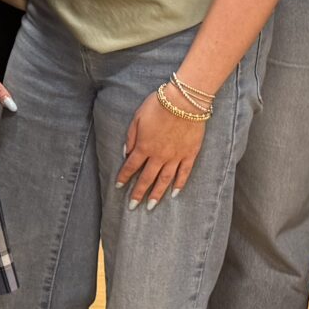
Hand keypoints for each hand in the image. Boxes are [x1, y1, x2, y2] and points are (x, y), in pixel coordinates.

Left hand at [115, 87, 202, 205]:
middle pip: (147, 178)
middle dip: (138, 193)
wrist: (184, 102)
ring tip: (152, 205)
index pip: (131, 167)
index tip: (118, 186)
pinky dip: (179, 184)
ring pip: (165, 180)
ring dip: (157, 194)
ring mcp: (175, 157)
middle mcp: (159, 156)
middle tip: (132, 206)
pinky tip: (175, 193)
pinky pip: (184, 173)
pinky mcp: (190, 154)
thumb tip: (126, 152)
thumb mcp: (137, 117)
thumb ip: (131, 137)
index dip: (124, 177)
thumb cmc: (158, 105)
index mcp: (144, 147)